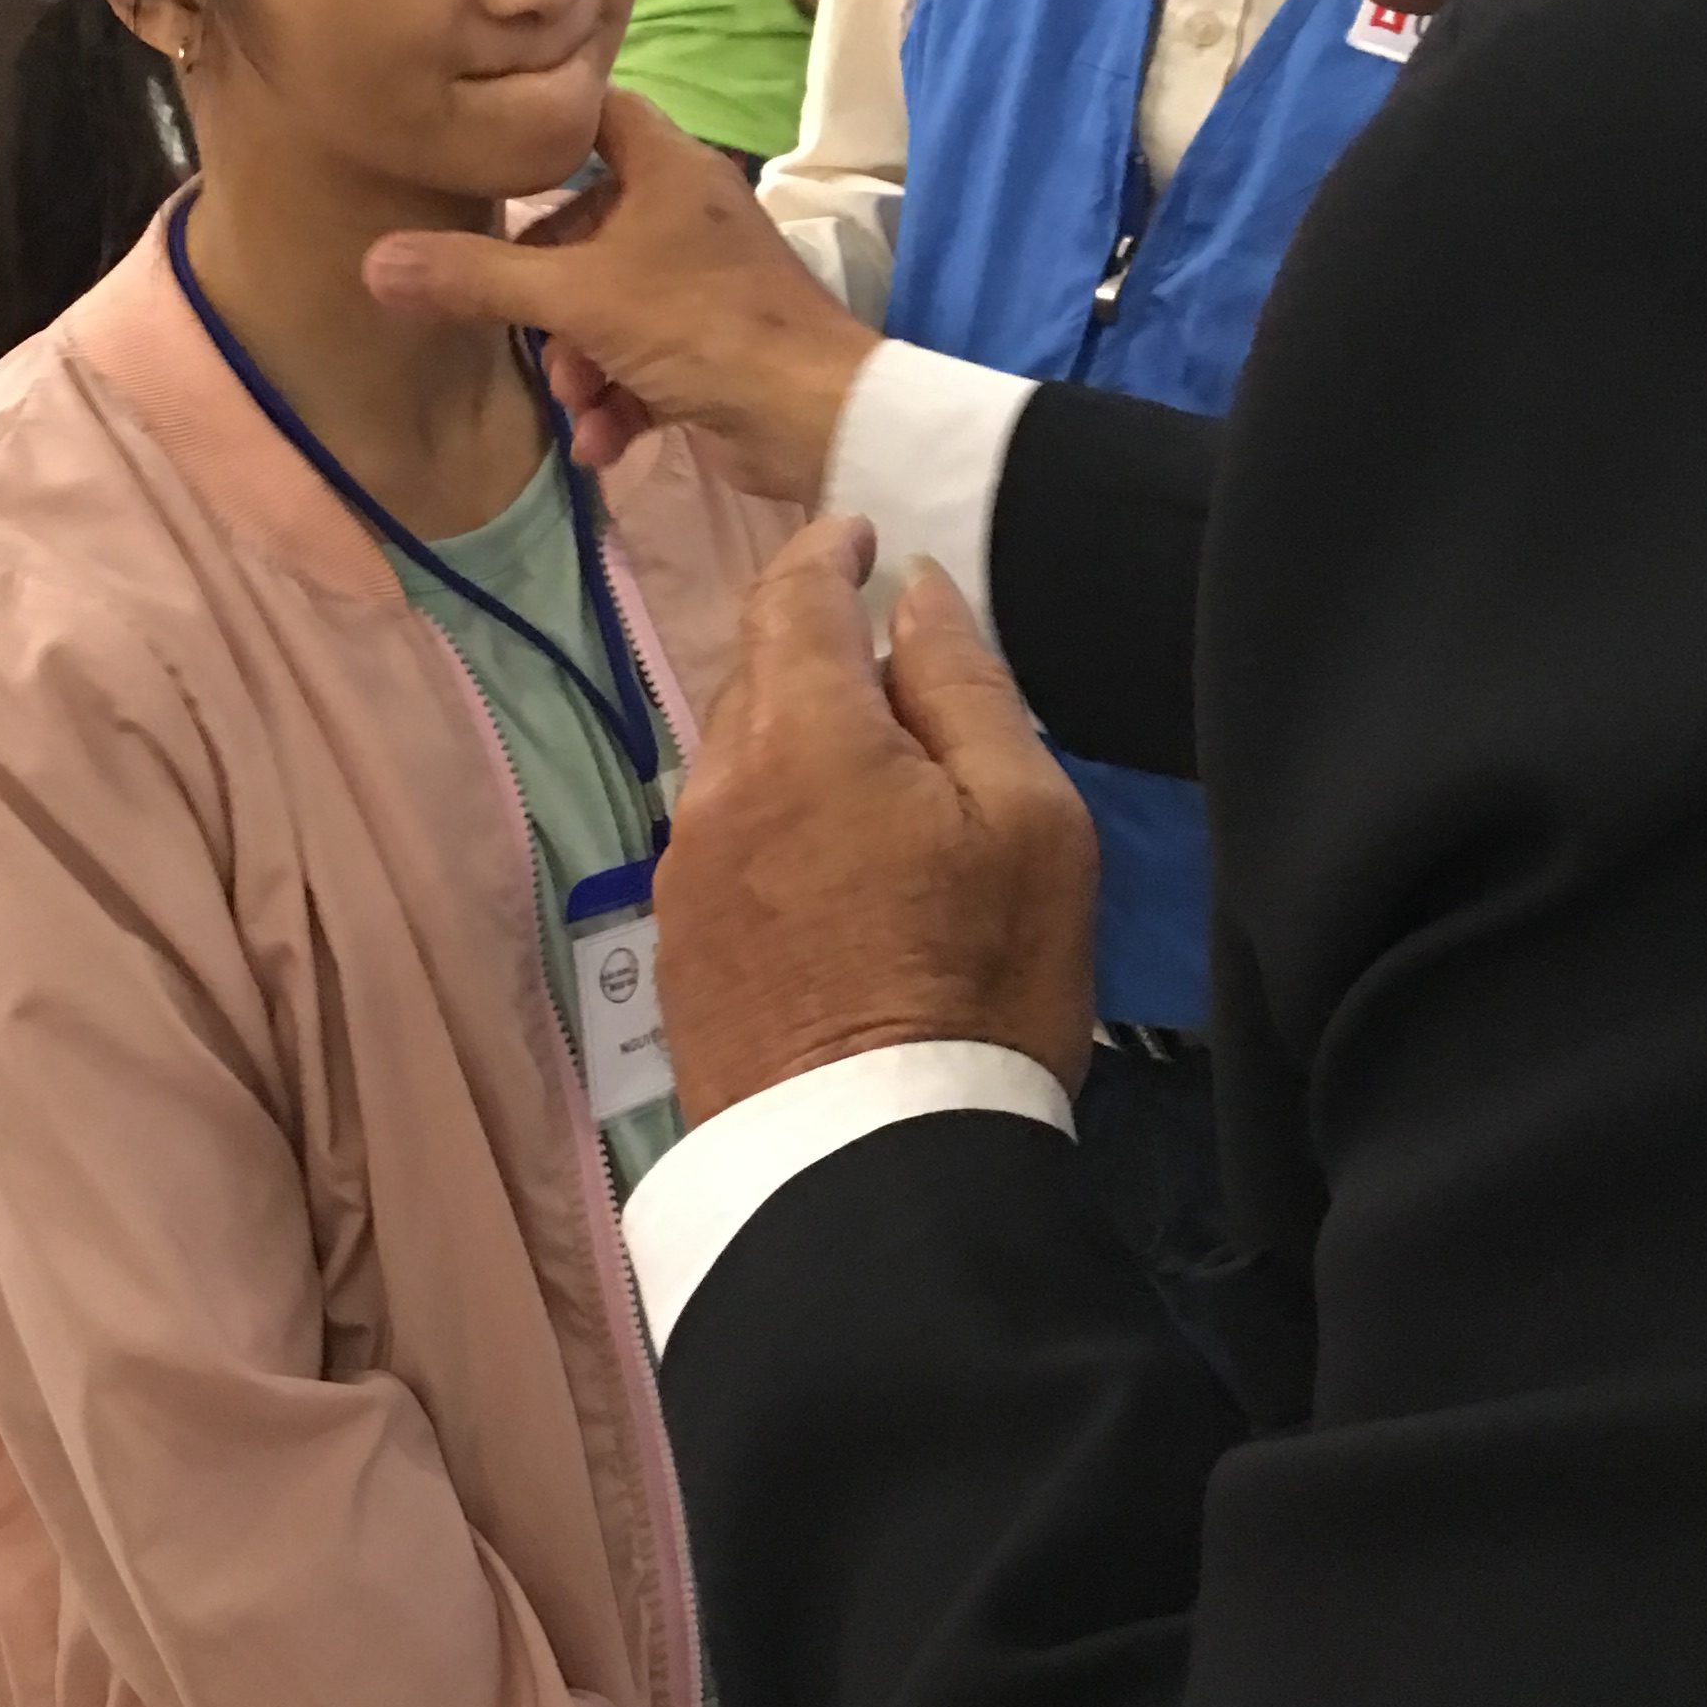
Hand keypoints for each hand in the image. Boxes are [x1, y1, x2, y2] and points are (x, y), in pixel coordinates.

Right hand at [365, 89, 877, 502]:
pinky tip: (603, 444)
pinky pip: (644, 360)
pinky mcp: (716, 347)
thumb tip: (374, 262)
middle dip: (546, 294)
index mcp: (670, 167)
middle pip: (587, 227)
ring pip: (610, 305)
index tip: (483, 167)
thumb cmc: (703, 327)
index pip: (594, 113)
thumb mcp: (577, 299)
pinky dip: (618, 400)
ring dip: (579, 363)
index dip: (538, 133)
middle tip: (527, 332)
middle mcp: (690, 212)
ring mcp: (705, 282)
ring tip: (578, 404)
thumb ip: (477, 279)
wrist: (816, 418)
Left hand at [658, 520, 1096, 1119]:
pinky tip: (830, 863)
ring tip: (873, 777)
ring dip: (794, 738)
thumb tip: (915, 595)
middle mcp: (718, 787)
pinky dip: (772, 815)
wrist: (874, 1169)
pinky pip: (724, 837)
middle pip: (757, 675)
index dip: (827, 550)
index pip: (793, 596)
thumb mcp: (1025, 819)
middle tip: (893, 668)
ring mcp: (687, 872)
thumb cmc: (979, 982)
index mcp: (803, 735)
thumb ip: (964, 688)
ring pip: (736, 758)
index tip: (861, 536)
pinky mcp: (681, 946)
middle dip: (815, 648)